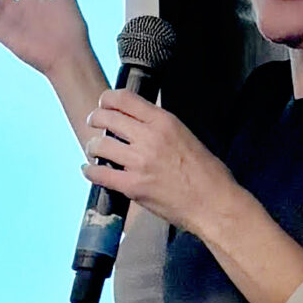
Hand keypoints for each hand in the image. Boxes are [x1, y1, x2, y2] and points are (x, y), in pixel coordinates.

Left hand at [81, 90, 239, 234]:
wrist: (213, 203)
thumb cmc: (208, 173)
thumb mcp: (186, 136)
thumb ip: (161, 128)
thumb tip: (141, 124)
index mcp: (164, 122)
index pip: (125, 99)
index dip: (108, 99)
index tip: (104, 103)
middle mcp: (149, 137)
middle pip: (107, 118)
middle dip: (95, 118)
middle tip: (93, 122)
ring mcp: (139, 162)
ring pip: (100, 144)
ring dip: (93, 145)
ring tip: (94, 148)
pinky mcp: (133, 186)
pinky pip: (100, 173)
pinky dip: (90, 171)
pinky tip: (89, 170)